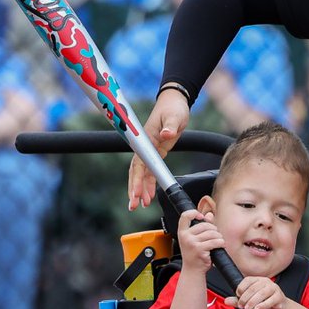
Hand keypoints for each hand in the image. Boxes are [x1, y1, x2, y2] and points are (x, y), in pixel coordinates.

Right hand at [128, 89, 189, 209]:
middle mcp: (145, 146)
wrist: (175, 102)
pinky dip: (149, 183)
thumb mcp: (174, 116)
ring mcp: (149, 150)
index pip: (139, 163)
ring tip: (141, 205)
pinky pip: (150, 170)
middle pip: (136, 171)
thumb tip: (167, 134)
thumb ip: (170, 126)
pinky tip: (149, 195)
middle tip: (133, 206)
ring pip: (142, 173)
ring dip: (141, 189)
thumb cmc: (173, 108)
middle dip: (134, 189)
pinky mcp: (156, 152)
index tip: (136, 193)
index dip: (137, 180)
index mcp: (146, 139)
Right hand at [175, 208, 224, 273]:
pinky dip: (221, 243)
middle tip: (215, 236)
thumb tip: (209, 214)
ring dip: (219, 237)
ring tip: (218, 242)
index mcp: (182, 232)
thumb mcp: (194, 239)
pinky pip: (215, 241)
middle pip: (205, 225)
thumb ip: (201, 226)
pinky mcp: (199, 249)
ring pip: (212, 233)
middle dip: (214, 229)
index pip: (185, 216)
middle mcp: (185, 236)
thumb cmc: (194, 254)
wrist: (192, 270)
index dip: (194, 213)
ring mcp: (191, 243)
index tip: (201, 217)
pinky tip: (220, 246)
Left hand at [227, 275, 287, 308]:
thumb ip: (238, 300)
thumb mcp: (249, 300)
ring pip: (261, 293)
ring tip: (248, 308)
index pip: (247, 281)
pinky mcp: (279, 296)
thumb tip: (226, 301)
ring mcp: (273, 288)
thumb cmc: (264, 301)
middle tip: (241, 306)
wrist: (279, 307)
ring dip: (252, 302)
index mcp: (258, 280)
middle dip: (245, 298)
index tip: (238, 297)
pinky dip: (263, 305)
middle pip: (253, 288)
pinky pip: (270, 300)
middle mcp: (265, 282)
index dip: (240, 289)